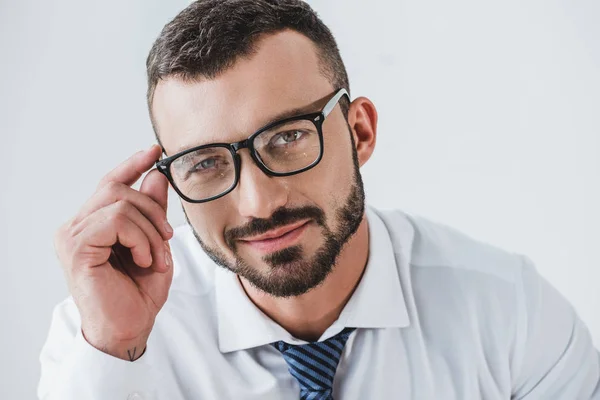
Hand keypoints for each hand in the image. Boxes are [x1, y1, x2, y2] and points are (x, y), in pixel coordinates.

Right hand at [54, 144, 173, 360]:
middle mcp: (75, 227)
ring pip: (120, 203)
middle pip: (117, 189)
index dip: (132, 165)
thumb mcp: (154, 244)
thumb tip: (155, 178)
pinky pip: (117, 221)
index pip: (110, 185)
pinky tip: (144, 260)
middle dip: (153, 210)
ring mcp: (72, 236)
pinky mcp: (77, 248)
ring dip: (150, 230)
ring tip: (156, 257)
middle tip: (168, 238)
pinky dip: (141, 239)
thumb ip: (152, 213)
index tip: (154, 151)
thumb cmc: (137, 293)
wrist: (128, 329)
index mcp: (91, 225)